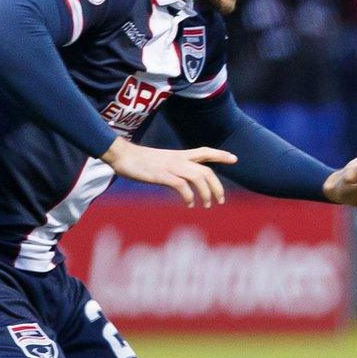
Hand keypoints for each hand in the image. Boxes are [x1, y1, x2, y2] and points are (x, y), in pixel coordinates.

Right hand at [101, 138, 235, 206]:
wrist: (122, 156)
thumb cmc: (141, 160)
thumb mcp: (163, 161)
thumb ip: (176, 167)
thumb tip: (186, 180)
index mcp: (180, 155)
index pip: (205, 151)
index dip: (221, 155)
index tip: (235, 159)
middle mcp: (179, 160)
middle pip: (207, 171)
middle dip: (217, 186)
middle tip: (221, 200)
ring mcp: (171, 167)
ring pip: (198, 178)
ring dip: (206, 193)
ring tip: (206, 205)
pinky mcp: (162, 175)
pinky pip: (182, 186)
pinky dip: (189, 196)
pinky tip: (189, 204)